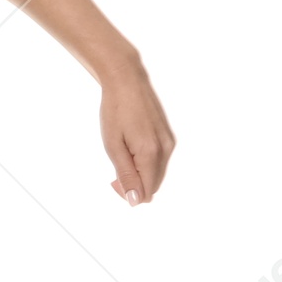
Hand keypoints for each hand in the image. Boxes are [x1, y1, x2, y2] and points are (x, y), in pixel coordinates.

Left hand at [99, 63, 174, 204]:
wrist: (127, 81)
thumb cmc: (116, 111)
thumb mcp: (113, 146)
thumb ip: (126, 174)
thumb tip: (135, 200)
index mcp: (151, 153)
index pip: (146, 192)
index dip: (128, 193)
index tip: (112, 180)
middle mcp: (166, 150)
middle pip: (153, 185)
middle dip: (134, 186)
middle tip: (114, 171)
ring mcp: (169, 143)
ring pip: (156, 174)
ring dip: (140, 175)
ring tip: (122, 157)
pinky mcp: (169, 137)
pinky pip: (159, 162)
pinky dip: (145, 164)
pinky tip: (132, 150)